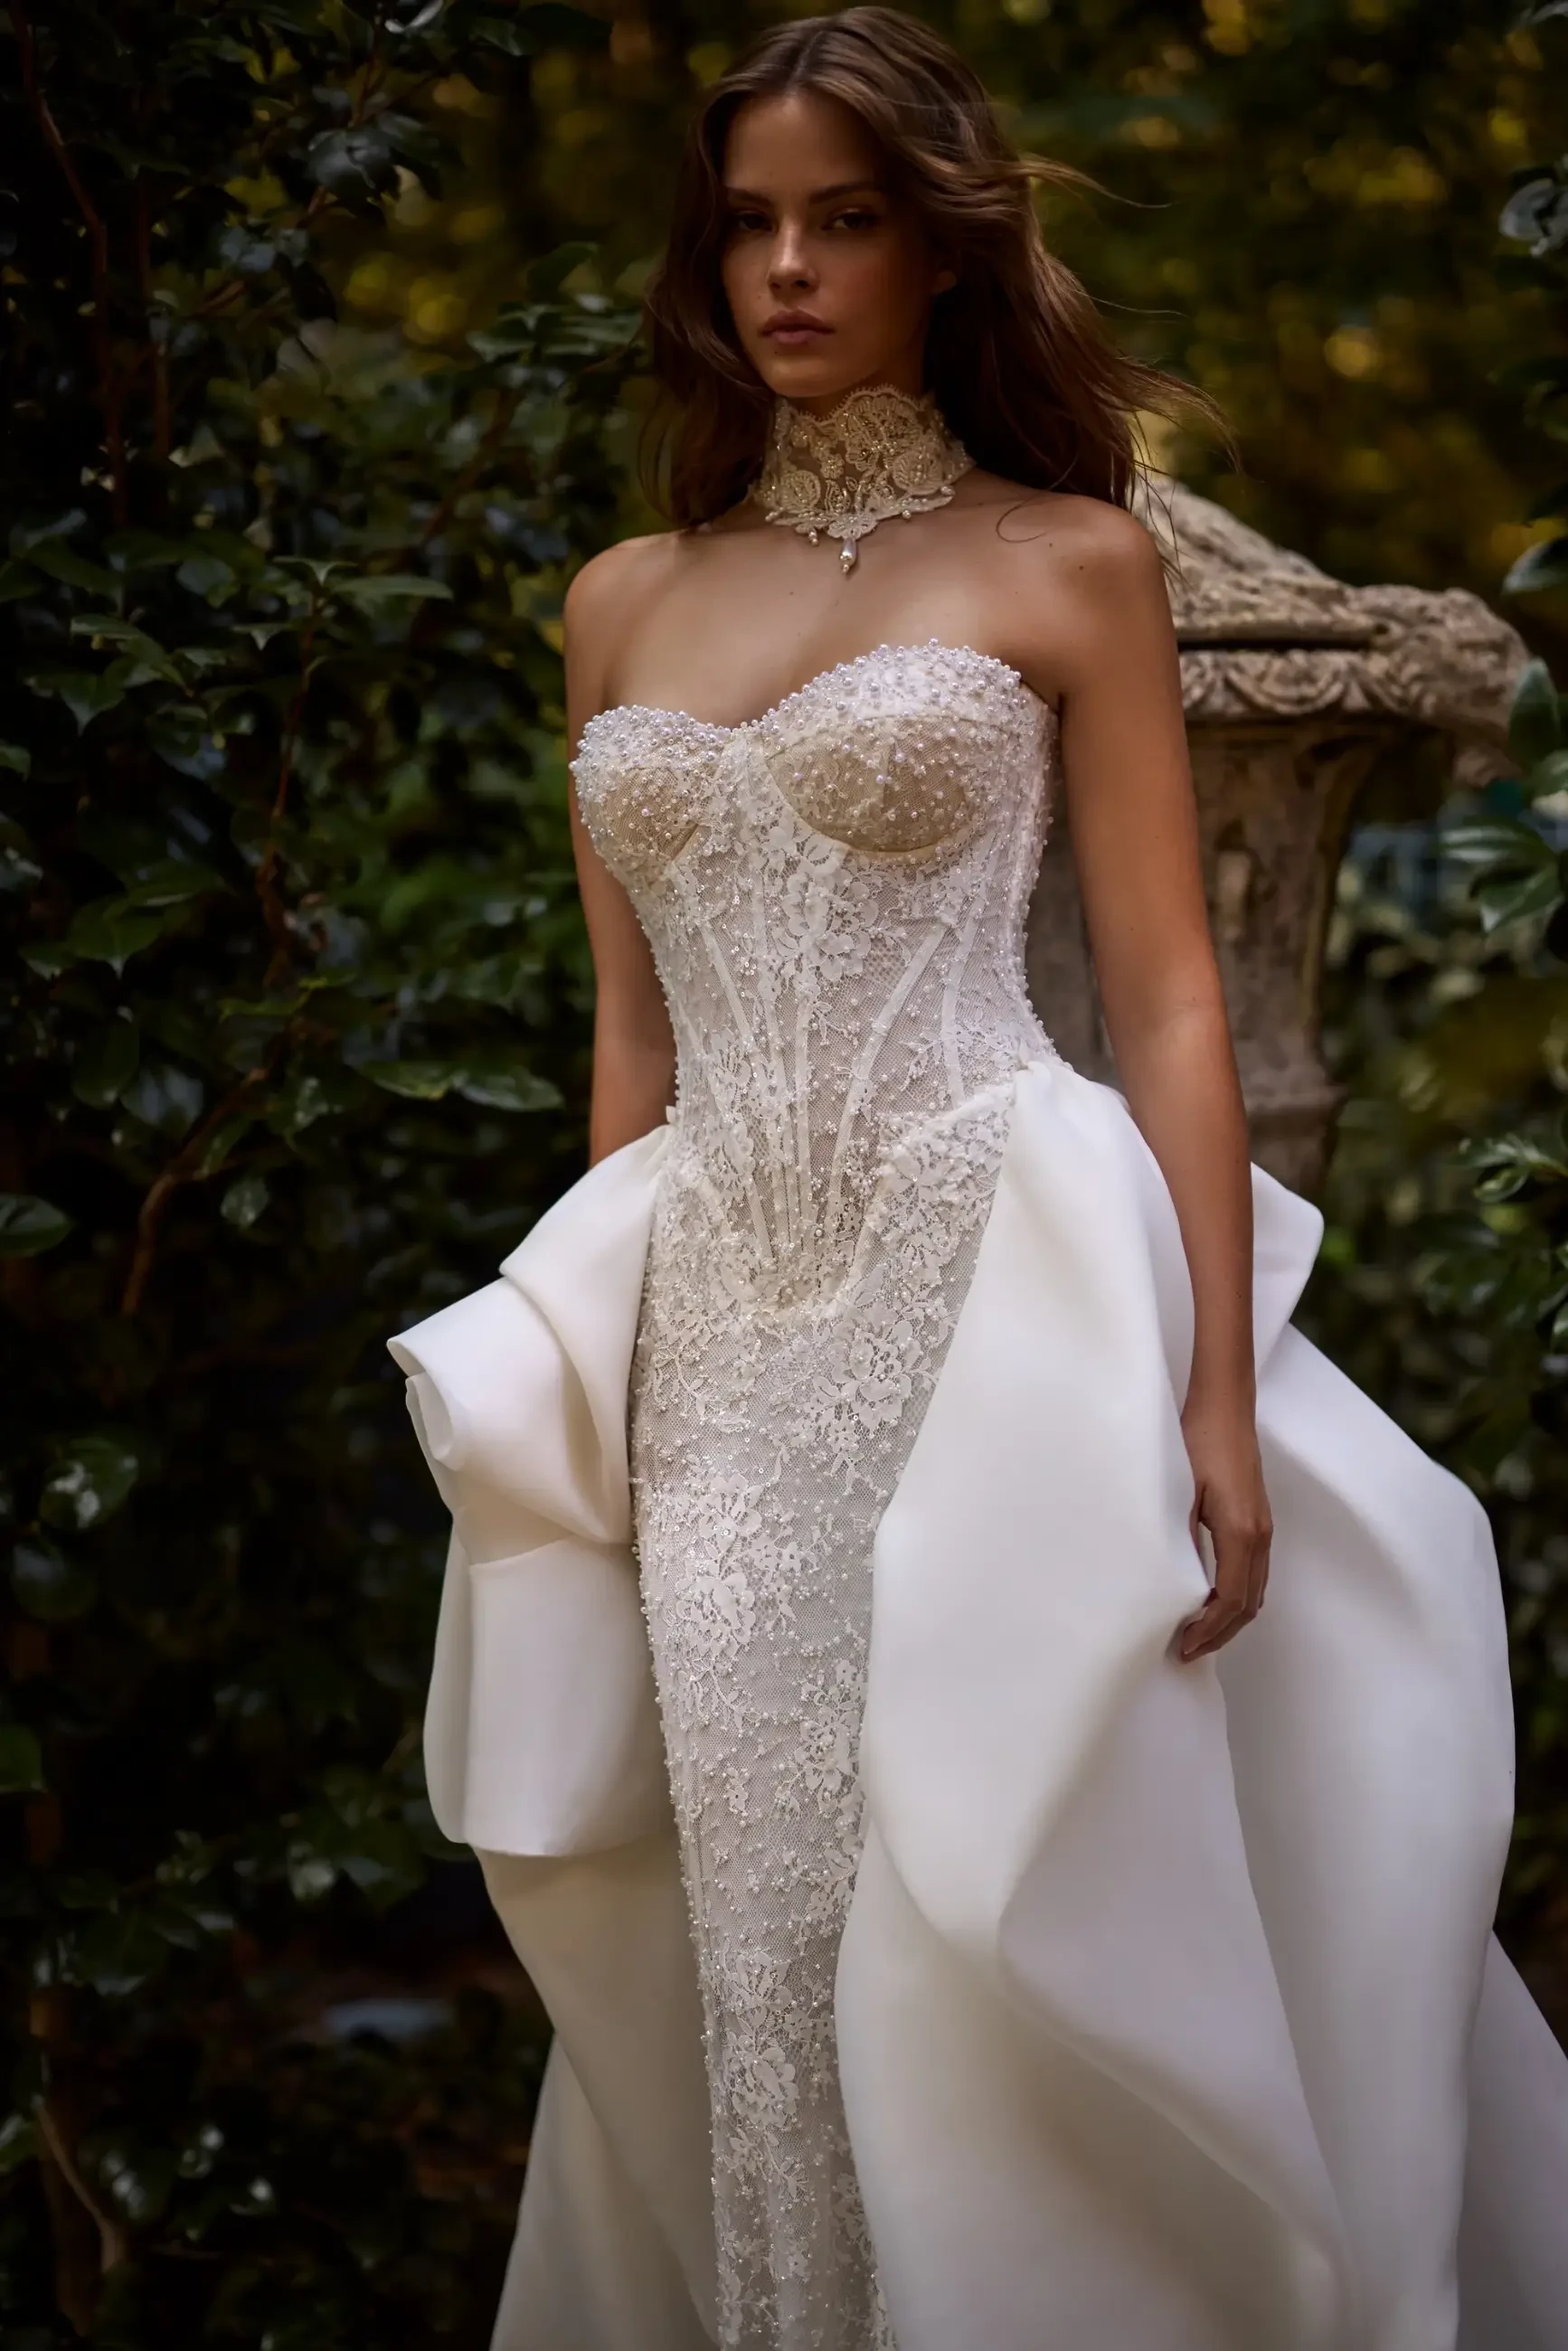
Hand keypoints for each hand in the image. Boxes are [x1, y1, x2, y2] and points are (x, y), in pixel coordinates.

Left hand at [1176, 1393, 1271, 1662]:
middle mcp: (1260, 1537)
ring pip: (1255, 1591)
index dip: (1208, 1630)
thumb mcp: (1180, 1491)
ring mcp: (1264, 1528)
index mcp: (1241, 1534)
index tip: (1183, 1647)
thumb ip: (1180, 1537)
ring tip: (1198, 1633)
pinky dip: (1238, 1596)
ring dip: (1230, 1618)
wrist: (1224, 1407)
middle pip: (1247, 1605)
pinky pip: (1255, 1572)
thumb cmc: (1199, 1441)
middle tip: (1188, 1651)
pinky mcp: (1259, 1519)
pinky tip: (1211, 1598)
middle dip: (1220, 1634)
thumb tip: (1170, 1580)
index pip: (1229, 1601)